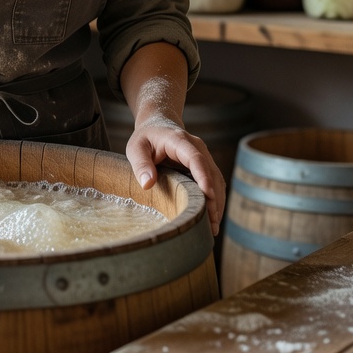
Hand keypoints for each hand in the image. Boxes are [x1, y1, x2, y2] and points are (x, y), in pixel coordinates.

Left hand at [126, 115, 225, 235]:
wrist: (159, 124)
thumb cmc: (146, 138)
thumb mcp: (136, 148)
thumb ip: (141, 164)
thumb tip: (147, 184)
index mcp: (180, 141)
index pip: (196, 159)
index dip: (203, 177)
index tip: (208, 195)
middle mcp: (198, 148)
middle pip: (211, 173)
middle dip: (213, 199)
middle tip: (211, 225)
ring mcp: (205, 156)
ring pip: (217, 180)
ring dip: (217, 203)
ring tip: (213, 228)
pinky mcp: (206, 166)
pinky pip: (215, 183)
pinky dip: (216, 200)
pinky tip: (212, 218)